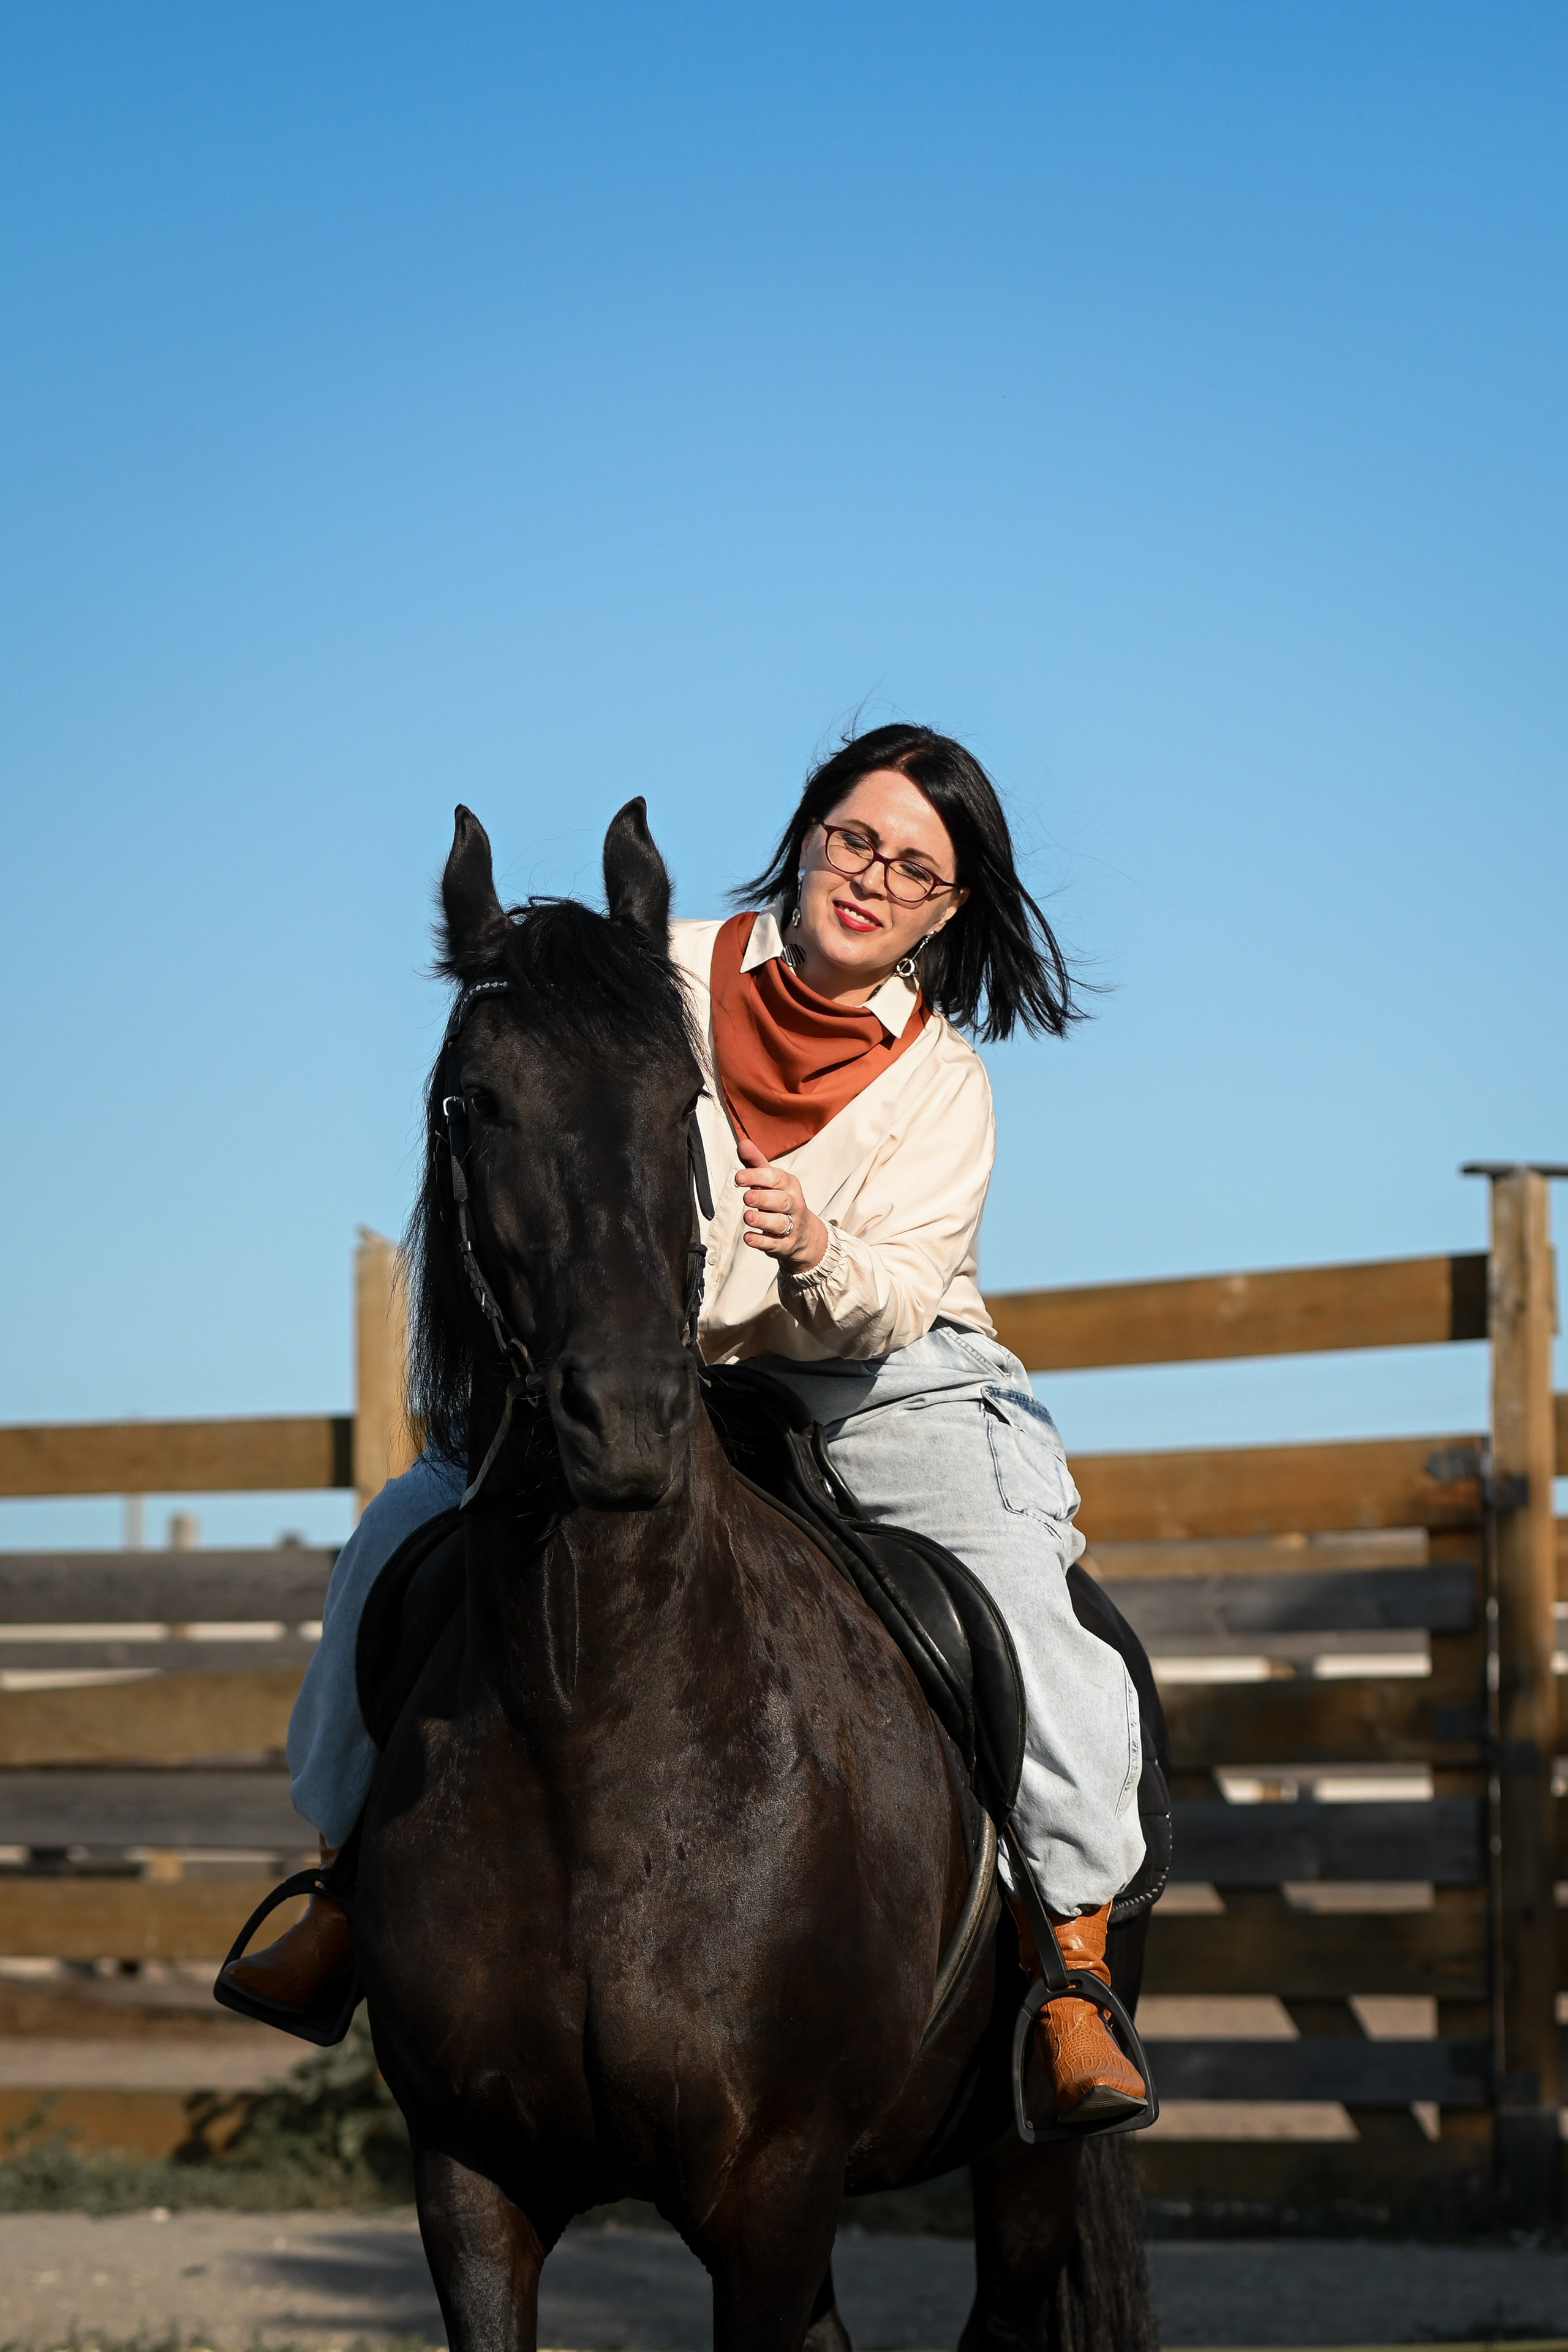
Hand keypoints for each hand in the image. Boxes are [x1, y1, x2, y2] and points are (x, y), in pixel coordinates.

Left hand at [735, 1136, 827, 1270]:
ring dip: (763, 1220)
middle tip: (746, 1197)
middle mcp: (793, 1204)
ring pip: (779, 1223)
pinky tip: (748, 1238)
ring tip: (748, 1217)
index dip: (757, 1177)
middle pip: (781, 1201)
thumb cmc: (780, 1199)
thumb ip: (755, 1163)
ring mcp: (791, 1226)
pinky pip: (774, 1244)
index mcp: (789, 1185)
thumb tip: (742, 1142)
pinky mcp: (785, 1245)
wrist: (803, 1233)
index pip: (775, 1178)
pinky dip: (761, 1242)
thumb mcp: (771, 1180)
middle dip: (764, 1198)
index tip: (738, 1178)